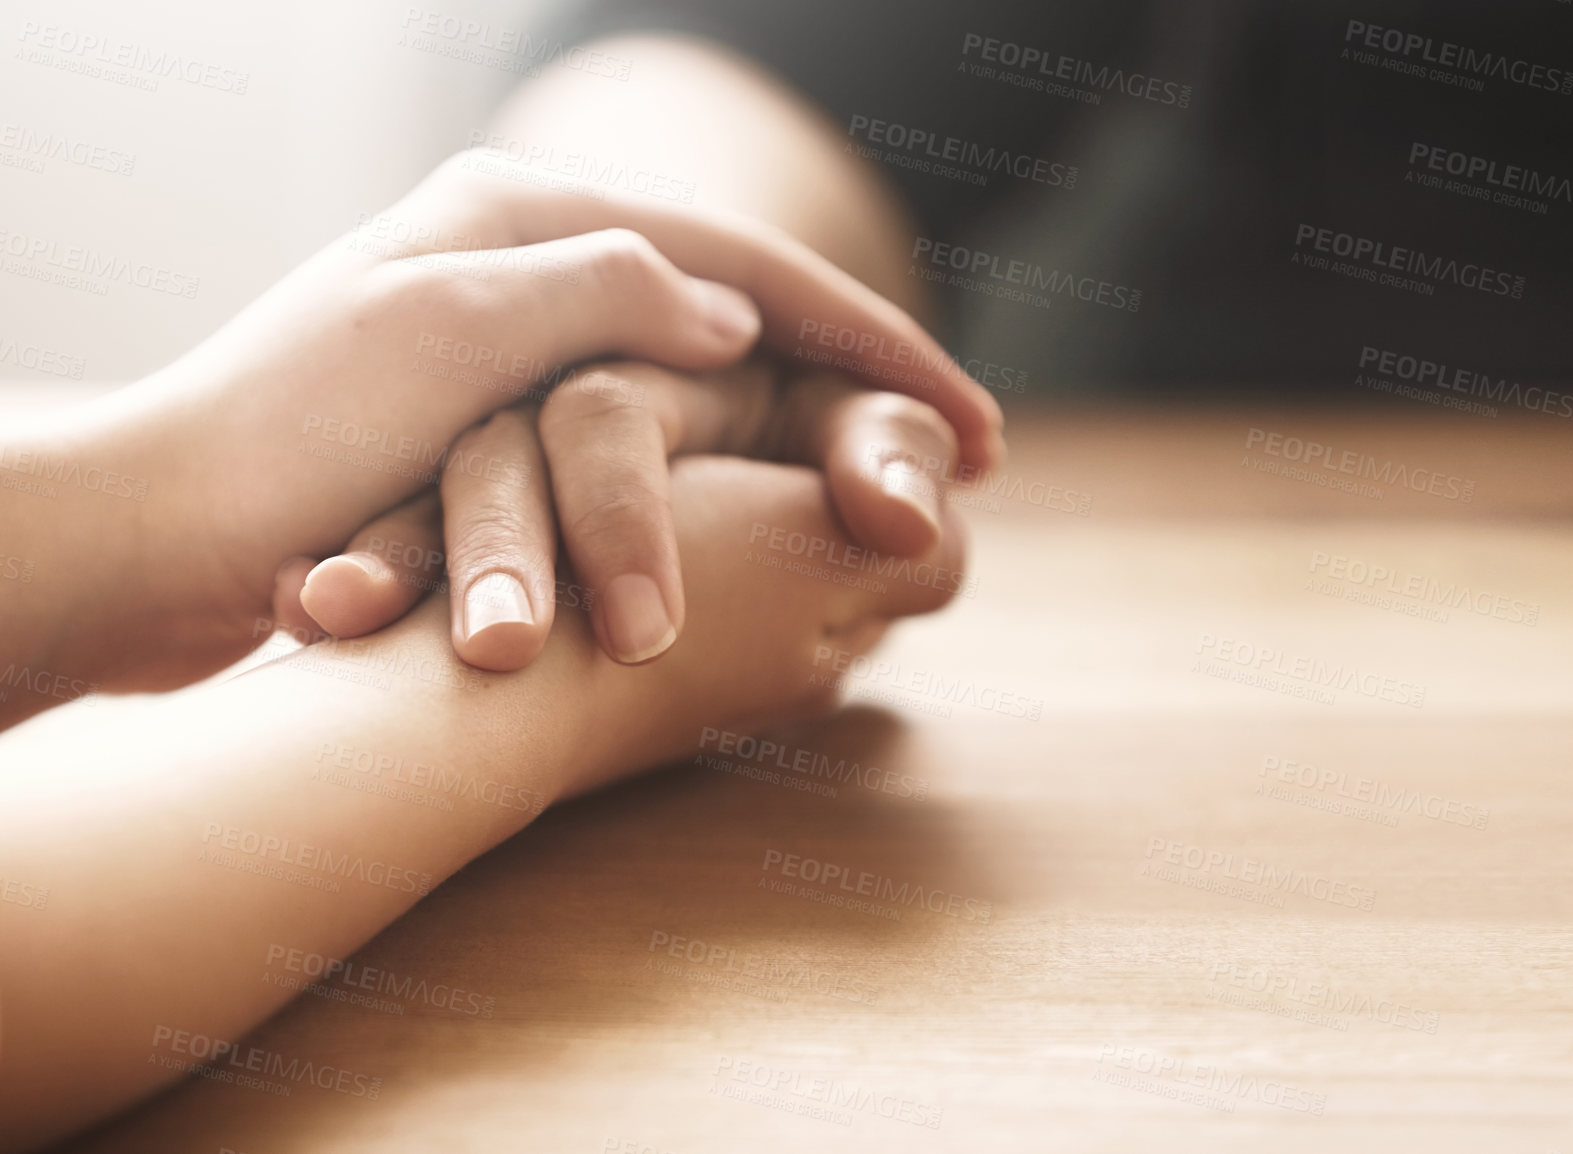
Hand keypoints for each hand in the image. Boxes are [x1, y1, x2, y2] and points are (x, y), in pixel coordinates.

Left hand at [3, 150, 1000, 704]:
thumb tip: (725, 313)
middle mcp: (531, 271)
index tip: (975, 429)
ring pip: (701, 388)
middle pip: (743, 317)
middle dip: (858, 390)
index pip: (748, 268)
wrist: (152, 536)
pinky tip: (772, 514)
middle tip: (958, 464)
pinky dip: (724, 481)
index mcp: (531, 220)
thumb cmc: (293, 432)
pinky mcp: (491, 433)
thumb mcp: (458, 327)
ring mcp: (514, 353)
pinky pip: (648, 444)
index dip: (876, 348)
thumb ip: (605, 292)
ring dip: (796, 445)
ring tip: (888, 500)